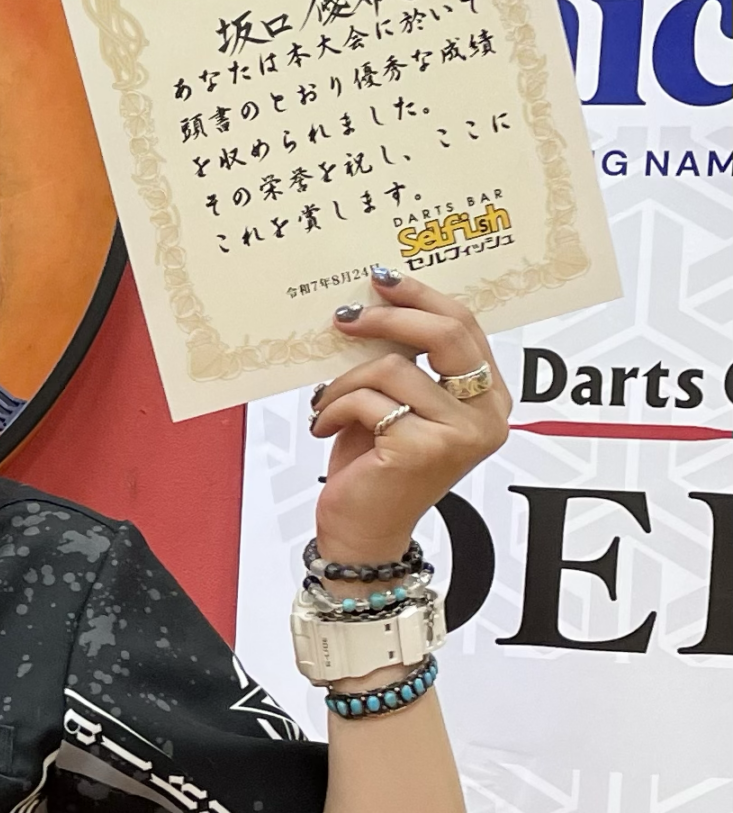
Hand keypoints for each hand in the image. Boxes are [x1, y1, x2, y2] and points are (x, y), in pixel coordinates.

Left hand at [307, 270, 509, 563]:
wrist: (363, 530)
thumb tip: (374, 304)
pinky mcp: (424, 449)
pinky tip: (323, 427)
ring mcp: (460, 434)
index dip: (421, 297)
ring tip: (325, 403)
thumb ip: (403, 362)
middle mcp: (487, 416)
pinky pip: (368, 401)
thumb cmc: (376, 465)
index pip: (464, 326)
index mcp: (488, 397)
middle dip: (389, 317)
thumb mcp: (395, 403)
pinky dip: (334, 408)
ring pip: (393, 369)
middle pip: (445, 334)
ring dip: (345, 382)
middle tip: (346, 316)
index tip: (381, 281)